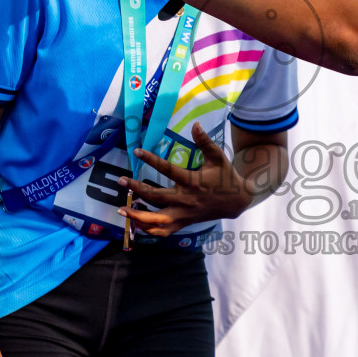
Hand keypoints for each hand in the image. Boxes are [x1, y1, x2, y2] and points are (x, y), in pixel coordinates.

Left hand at [116, 123, 253, 234]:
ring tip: (121, 210)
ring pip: (157, 220)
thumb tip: (195, 124)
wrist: (236, 201)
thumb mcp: (218, 157)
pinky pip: (164, 231)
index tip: (137, 151)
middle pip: (156, 197)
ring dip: (137, 217)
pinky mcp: (184, 223)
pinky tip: (136, 225)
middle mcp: (186, 200)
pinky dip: (149, 231)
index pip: (168, 169)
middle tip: (121, 180)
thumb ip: (205, 142)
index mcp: (192, 182)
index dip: (151, 160)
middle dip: (136, 189)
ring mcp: (184, 214)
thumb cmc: (225, 177)